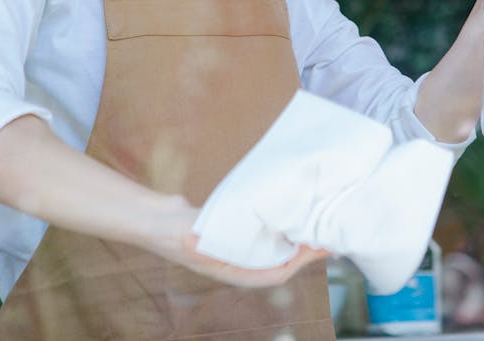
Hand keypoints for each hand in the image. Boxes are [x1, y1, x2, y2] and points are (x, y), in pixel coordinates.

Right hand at [148, 195, 332, 287]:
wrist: (156, 220)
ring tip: (314, 218)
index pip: (277, 273)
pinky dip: (278, 224)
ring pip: (274, 246)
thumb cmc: (177, 233)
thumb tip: (243, 239)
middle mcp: (240, 262)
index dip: (301, 262)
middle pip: (281, 260)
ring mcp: (238, 248)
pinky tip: (288, 210)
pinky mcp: (235, 232)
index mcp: (236, 271)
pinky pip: (263, 232)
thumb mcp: (200, 239)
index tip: (320, 247)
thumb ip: (220, 241)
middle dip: (305, 248)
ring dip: (294, 236)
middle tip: (328, 229)